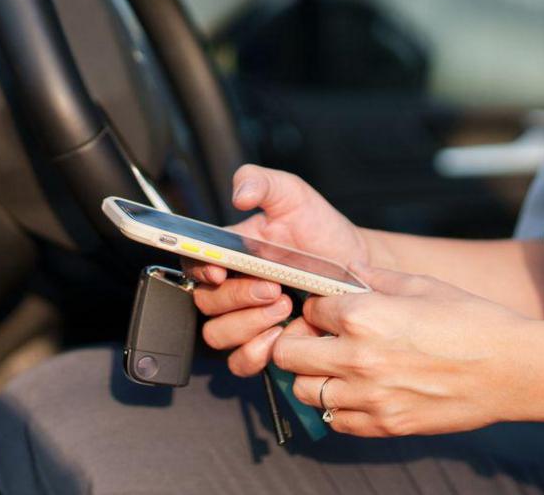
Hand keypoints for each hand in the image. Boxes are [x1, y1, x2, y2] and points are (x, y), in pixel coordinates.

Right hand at [188, 164, 379, 375]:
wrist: (353, 264)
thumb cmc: (318, 229)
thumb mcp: (292, 194)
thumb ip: (262, 182)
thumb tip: (239, 194)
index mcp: (227, 252)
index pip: (191, 262)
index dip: (196, 270)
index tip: (219, 271)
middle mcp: (229, 287)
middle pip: (204, 303)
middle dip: (237, 298)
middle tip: (273, 289)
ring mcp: (244, 318)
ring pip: (217, 335)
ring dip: (246, 326)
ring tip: (283, 309)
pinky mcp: (263, 344)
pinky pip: (240, 361)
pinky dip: (254, 353)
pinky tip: (279, 337)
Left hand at [269, 265, 543, 437]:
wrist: (514, 369)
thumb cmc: (473, 320)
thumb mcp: (421, 285)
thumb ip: (374, 277)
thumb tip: (345, 270)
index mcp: (363, 316)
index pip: (308, 308)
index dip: (315, 306)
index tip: (328, 309)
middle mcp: (357, 358)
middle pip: (289, 353)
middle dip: (297, 341)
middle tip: (318, 338)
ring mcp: (369, 397)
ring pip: (304, 391)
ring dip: (312, 376)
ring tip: (335, 366)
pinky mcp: (385, 426)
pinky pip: (335, 421)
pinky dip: (337, 407)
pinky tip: (357, 391)